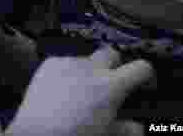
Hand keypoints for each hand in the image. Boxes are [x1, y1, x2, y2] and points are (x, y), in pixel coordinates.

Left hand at [7, 46, 154, 135]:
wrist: (39, 132)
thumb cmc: (74, 134)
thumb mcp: (107, 133)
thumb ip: (126, 128)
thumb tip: (136, 128)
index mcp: (112, 85)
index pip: (140, 68)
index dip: (144, 73)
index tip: (142, 78)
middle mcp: (92, 68)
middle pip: (111, 54)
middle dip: (113, 65)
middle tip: (108, 83)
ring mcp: (68, 63)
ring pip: (85, 59)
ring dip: (87, 71)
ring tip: (79, 91)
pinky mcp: (50, 63)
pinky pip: (63, 62)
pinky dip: (66, 72)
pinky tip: (61, 89)